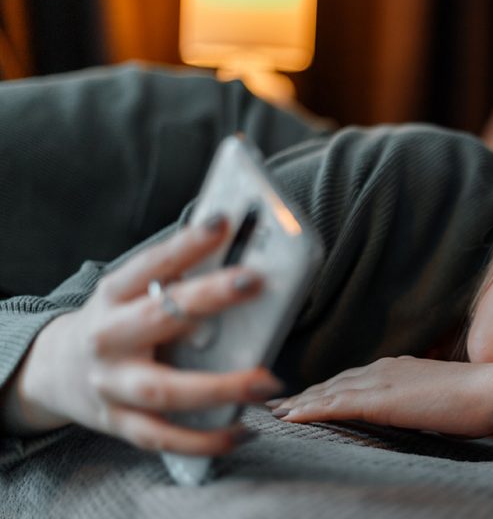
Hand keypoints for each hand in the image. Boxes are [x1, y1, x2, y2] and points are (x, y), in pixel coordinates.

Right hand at [10, 215, 282, 454]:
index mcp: (113, 296)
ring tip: (267, 381)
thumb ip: (178, 280)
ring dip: (220, 388)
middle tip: (255, 281)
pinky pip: (165, 438)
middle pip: (158, 319)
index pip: (151, 265)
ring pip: (165, 392)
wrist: (56, 370)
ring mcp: (112, 385)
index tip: (221, 222)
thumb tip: (244, 256)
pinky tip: (243, 431)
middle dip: (208, 299)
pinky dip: (205, 440)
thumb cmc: (118, 322)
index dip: (185, 244)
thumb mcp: (133, 293)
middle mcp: (108, 339)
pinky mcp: (121, 424)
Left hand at [269, 357, 492, 437]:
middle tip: (275, 403)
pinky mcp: (381, 400)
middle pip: (334, 383)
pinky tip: (289, 418)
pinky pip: (335, 406)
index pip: (353, 378)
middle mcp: (385, 369)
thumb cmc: (479, 399)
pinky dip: (309, 411)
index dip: (326, 388)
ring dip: (298, 402)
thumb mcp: (442, 398)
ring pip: (328, 393)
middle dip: (304, 393)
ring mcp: (382, 382)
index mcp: (400, 368)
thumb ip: (423, 401)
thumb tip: (418, 411)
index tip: (305, 396)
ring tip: (273, 412)